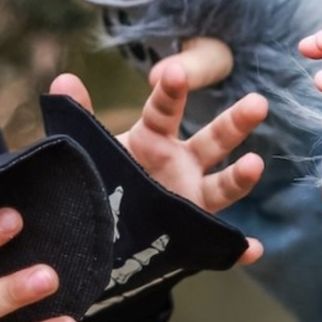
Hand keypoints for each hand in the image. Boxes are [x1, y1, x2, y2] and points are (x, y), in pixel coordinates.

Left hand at [49, 49, 266, 265]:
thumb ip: (80, 114)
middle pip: (213, 140)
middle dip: (235, 122)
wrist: (107, 227)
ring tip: (254, 164)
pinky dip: (238, 248)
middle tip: (257, 102)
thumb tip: (63, 79)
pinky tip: (252, 249)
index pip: (164, 111)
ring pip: (223, 185)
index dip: (171, 92)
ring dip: (241, 176)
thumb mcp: (91, 147)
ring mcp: (191, 197)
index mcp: (154, 138)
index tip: (174, 73)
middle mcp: (181, 163)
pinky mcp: (194, 233)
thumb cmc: (105, 174)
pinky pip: (219, 243)